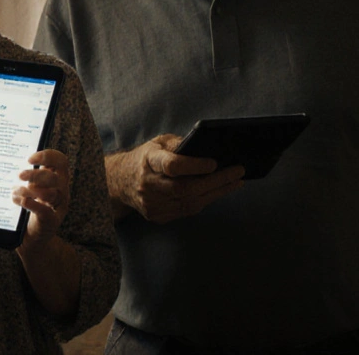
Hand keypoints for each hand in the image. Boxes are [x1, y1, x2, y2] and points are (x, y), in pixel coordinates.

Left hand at [14, 149, 69, 255]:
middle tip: (19, 175)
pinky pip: (45, 211)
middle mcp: (62, 191)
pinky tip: (18, 201)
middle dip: (36, 175)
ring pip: (51, 194)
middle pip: (55, 177)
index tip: (30, 159)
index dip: (48, 156)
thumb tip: (9, 160)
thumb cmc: (29, 207)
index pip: (61, 161)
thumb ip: (26, 176)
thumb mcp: (30, 188)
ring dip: (30, 191)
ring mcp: (58, 207)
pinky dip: (31, 204)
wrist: (32, 238)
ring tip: (15, 192)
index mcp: (57, 179)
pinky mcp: (52, 222)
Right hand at [108, 134, 244, 223]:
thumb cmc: (146, 158)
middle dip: (216, 181)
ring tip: (236, 181)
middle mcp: (148, 184)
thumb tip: (207, 147)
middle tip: (238, 172)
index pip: (172, 166)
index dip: (194, 165)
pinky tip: (218, 191)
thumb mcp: (158, 142)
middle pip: (185, 188)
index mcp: (148, 161)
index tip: (214, 162)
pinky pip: (187, 211)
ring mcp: (151, 203)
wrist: (120, 181)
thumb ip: (180, 144)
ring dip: (216, 192)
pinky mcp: (156, 215)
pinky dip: (205, 200)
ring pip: (190, 202)